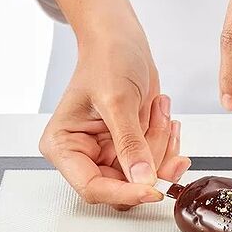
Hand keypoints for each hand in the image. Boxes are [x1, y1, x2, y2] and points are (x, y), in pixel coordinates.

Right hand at [36, 0, 190, 208]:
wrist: (121, 38)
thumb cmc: (107, 58)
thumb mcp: (118, 101)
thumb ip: (130, 143)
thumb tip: (142, 179)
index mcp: (64, 146)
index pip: (93, 187)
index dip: (125, 192)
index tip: (153, 188)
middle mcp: (84, 153)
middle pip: (124, 184)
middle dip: (151, 160)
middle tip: (162, 127)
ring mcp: (109, 150)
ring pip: (145, 173)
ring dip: (162, 145)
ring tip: (159, 110)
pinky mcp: (130, 144)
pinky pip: (156, 160)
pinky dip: (167, 142)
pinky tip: (165, 116)